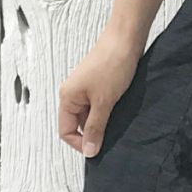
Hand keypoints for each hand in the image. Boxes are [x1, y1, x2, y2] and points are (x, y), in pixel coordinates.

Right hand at [57, 28, 144, 158]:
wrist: (125, 40)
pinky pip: (98, 107)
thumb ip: (95, 128)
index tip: (98, 150)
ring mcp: (85, 90)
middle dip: (93, 134)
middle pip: (77, 125)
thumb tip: (89, 151)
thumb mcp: (104, 102)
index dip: (80, 143)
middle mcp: (72, 94)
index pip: (65, 131)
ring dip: (102, 124)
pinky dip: (107, 114)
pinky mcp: (98, 86)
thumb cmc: (112, 66)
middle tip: (112, 139)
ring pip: (89, 117)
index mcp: (67, 97)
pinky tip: (119, 114)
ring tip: (117, 123)